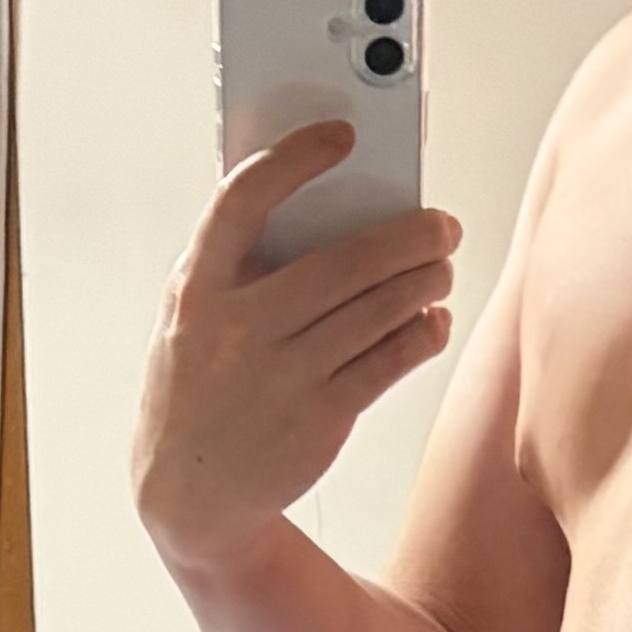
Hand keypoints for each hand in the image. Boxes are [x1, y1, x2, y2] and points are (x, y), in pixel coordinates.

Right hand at [130, 124, 460, 571]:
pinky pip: (386, 363)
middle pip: (342, 263)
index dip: (295, 160)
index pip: (244, 202)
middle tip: (441, 224)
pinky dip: (419, 335)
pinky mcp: (319, 418)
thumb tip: (325, 212)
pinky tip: (433, 320)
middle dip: (407, 236)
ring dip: (423, 282)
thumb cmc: (199, 389)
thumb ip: (237, 269)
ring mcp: (282, 377)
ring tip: (442, 267)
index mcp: (197, 290)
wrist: (190, 494)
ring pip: (375, 311)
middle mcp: (239, 330)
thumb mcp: (192, 321)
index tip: (341, 136)